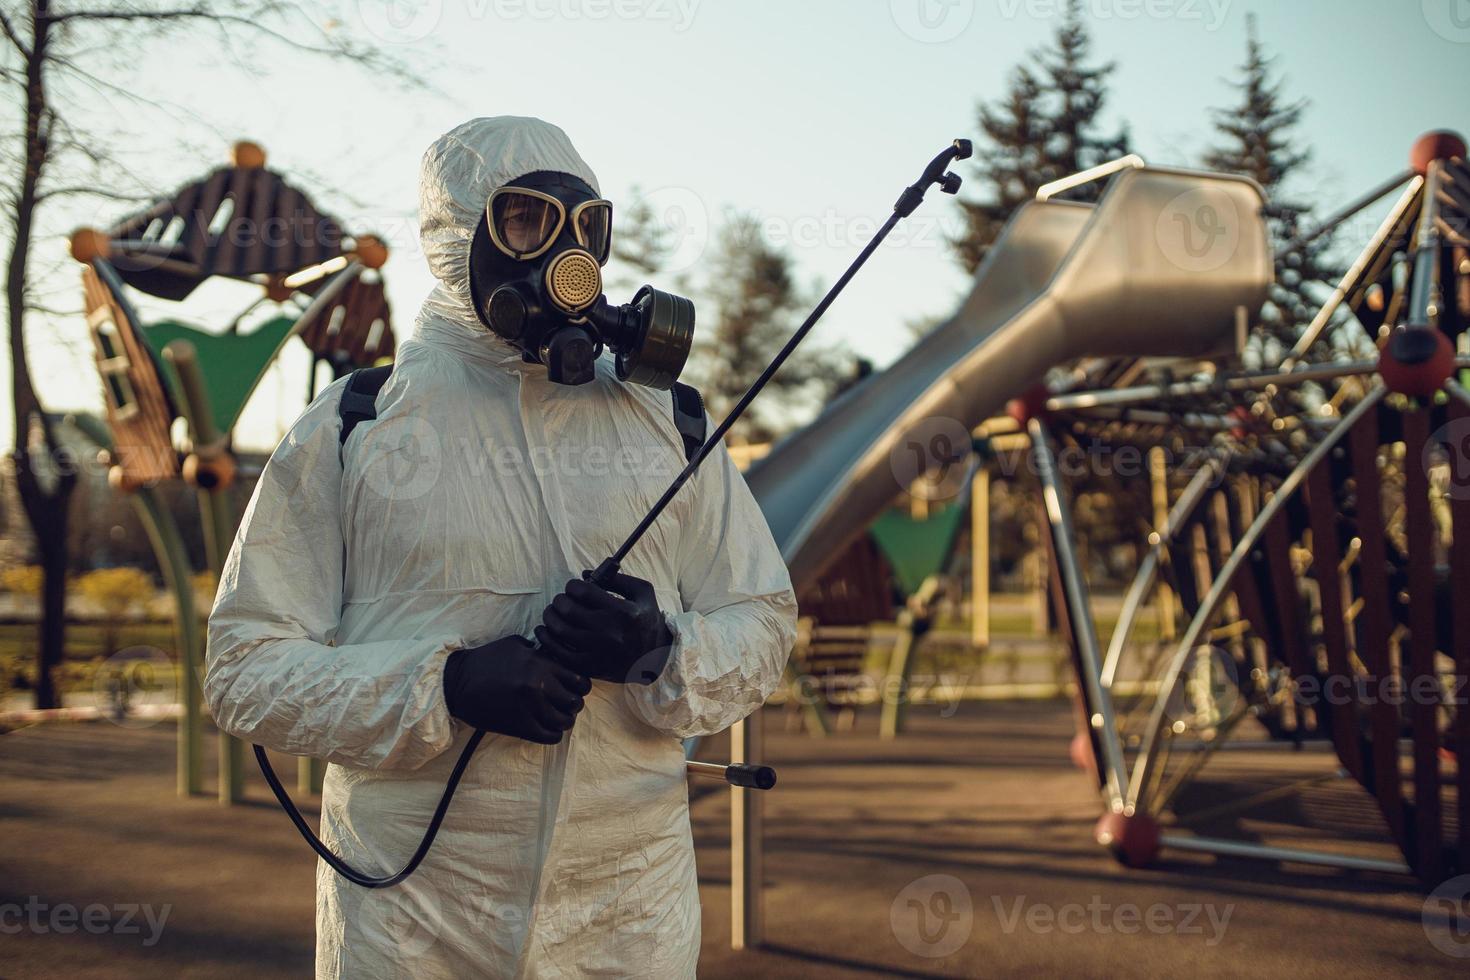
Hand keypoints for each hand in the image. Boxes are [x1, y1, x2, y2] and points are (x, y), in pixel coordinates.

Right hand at [442, 635, 591, 743]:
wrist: (458, 683)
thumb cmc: (486, 660)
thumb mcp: (515, 644)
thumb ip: (539, 649)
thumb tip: (556, 654)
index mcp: (540, 664)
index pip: (580, 680)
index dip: (581, 685)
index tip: (573, 687)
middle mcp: (539, 686)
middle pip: (576, 702)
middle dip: (574, 703)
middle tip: (565, 703)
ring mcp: (531, 708)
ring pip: (566, 722)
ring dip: (564, 720)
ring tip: (556, 716)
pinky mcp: (520, 727)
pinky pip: (551, 737)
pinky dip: (553, 734)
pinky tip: (546, 727)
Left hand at [535, 572, 673, 684]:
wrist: (654, 657)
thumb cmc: (646, 620)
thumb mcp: (642, 592)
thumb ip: (616, 579)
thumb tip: (585, 574)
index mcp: (622, 611)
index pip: (583, 592)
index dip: (572, 586)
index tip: (573, 588)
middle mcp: (609, 631)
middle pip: (568, 610)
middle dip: (559, 600)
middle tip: (560, 600)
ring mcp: (598, 651)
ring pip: (560, 630)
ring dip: (550, 617)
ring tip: (552, 612)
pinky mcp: (590, 667)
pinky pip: (559, 653)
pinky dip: (547, 640)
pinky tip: (544, 631)